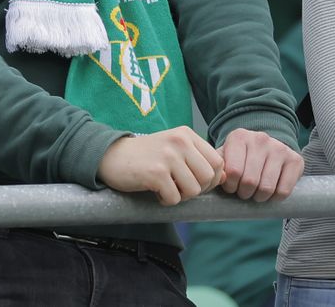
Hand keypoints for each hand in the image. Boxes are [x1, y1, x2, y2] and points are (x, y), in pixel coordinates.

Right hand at [96, 127, 223, 204]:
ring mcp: (167, 156)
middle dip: (197, 190)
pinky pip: (174, 198)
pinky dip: (166, 201)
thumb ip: (198, 160)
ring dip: (181, 196)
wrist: (111, 156)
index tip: (193, 182)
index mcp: (186, 134)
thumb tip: (223, 178)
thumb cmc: (146, 157)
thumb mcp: (174, 150)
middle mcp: (179, 141)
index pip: (217, 162)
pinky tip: (155, 192)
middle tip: (179, 188)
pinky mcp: (155, 173)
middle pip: (208, 178)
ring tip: (166, 188)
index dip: (211, 179)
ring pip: (193, 190)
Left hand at [219, 128, 303, 201]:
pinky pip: (283, 191)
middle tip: (244, 192)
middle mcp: (260, 139)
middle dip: (244, 193)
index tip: (231, 187)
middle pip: (250, 181)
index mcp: (239, 137)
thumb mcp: (226, 157)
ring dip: (259, 197)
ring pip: (267, 188)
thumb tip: (217, 179)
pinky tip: (271, 191)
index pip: (233, 172)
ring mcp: (279, 148)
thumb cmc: (241, 158)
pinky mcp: (295, 160)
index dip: (230, 187)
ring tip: (256, 192)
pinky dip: (275, 198)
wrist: (267, 148)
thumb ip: (218, 168)